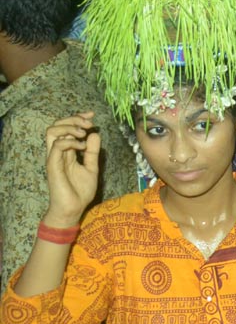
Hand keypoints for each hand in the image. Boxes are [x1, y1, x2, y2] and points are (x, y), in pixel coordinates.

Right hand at [43, 113, 100, 227]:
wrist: (74, 208)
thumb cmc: (80, 191)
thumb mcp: (92, 167)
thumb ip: (92, 151)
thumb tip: (94, 134)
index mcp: (66, 151)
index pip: (66, 128)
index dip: (77, 118)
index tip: (91, 116)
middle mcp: (57, 152)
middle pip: (56, 126)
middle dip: (73, 119)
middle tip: (88, 123)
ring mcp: (54, 158)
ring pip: (52, 132)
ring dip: (69, 127)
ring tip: (83, 133)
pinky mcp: (53, 165)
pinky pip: (57, 146)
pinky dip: (70, 142)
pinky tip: (81, 146)